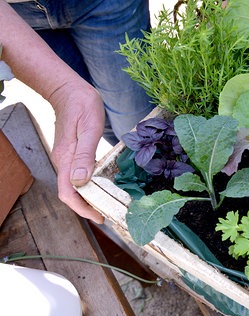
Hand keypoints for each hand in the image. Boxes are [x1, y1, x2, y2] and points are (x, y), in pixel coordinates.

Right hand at [49, 82, 105, 223]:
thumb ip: (85, 155)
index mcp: (66, 159)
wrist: (69, 90)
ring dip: (88, 198)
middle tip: (108, 214)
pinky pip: (77, 176)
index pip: (69, 193)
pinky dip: (88, 186)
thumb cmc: (82, 105)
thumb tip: (81, 181)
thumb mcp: (89, 128)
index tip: (99, 217)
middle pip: (71, 193)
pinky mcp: (70, 154)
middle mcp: (63, 162)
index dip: (83, 209)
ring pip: (74, 186)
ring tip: (107, 205)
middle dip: (87, 207)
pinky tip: (101, 187)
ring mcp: (65, 158)